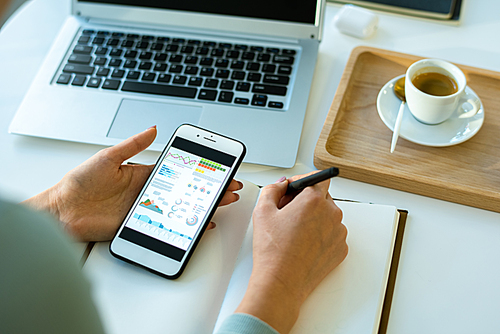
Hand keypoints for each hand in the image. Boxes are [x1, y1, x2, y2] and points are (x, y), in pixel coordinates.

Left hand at [23, 127, 241, 241]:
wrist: (62, 210)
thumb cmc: (80, 182)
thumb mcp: (108, 157)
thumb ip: (133, 145)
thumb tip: (152, 129)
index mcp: (143, 174)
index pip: (178, 171)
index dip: (198, 169)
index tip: (216, 166)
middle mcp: (148, 192)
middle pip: (186, 190)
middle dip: (209, 189)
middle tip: (229, 187)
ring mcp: (146, 210)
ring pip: (180, 208)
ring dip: (202, 206)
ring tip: (222, 203)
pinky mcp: (140, 225)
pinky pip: (168, 227)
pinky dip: (185, 227)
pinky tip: (199, 226)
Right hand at [235, 172, 347, 333]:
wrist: (281, 282)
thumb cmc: (273, 250)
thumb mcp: (263, 211)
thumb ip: (272, 189)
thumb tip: (281, 185)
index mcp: (314, 200)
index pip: (318, 177)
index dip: (303, 181)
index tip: (294, 188)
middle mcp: (332, 214)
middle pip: (322, 197)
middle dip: (305, 201)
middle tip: (287, 212)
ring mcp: (339, 233)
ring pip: (327, 216)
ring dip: (314, 218)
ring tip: (293, 232)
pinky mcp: (340, 249)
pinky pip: (332, 234)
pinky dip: (320, 235)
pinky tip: (302, 244)